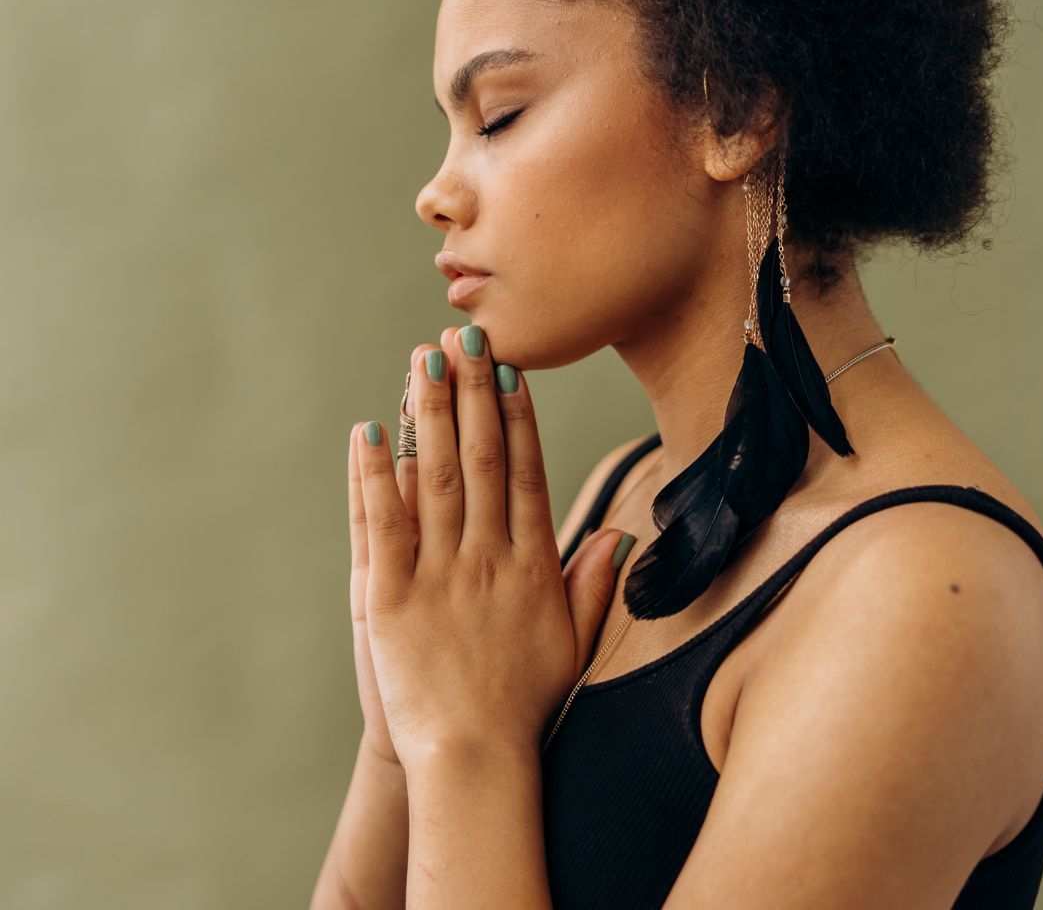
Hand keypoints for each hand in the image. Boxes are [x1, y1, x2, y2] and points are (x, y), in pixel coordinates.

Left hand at [348, 324, 632, 768]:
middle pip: (480, 459)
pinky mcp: (389, 599)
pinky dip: (373, 477)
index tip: (511, 369)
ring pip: (434, 478)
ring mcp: (438, 575)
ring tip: (423, 361)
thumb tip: (619, 534)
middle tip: (467, 335)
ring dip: (428, 415)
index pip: (524, 472)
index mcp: (531, 564)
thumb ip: (593, 584)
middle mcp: (488, 558)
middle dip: (473, 392)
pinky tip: (366, 432)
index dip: (516, 416)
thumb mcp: (573, 643)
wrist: (474, 763)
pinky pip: (382, 526)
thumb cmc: (526, 704)